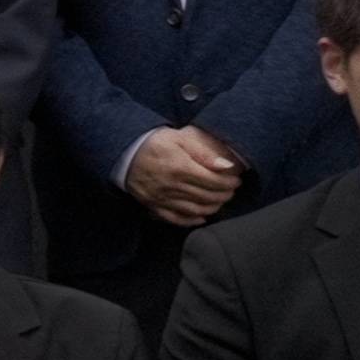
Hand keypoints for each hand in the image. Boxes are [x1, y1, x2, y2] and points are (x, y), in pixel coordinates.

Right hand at [121, 124, 241, 224]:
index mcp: (180, 167)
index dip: (229, 182)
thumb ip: (203, 152)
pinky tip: (202, 217)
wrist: (123, 152)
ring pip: (194, 209)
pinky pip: (175, 218)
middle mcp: (171, 186)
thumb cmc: (153, 142)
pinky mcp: (153, 206)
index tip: (236, 180)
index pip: (213, 181)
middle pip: (206, 196)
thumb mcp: (179, 138)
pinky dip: (191, 220)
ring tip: (220, 202)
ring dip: (212, 208)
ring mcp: (161, 198)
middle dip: (224, 195)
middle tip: (231, 191)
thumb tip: (226, 166)